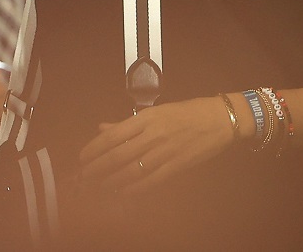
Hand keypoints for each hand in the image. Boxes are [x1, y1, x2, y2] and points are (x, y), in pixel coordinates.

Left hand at [77, 97, 235, 194]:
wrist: (219, 119)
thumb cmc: (188, 112)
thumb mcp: (156, 111)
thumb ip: (128, 123)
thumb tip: (103, 128)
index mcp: (147, 118)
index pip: (113, 135)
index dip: (95, 148)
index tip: (84, 156)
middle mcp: (153, 135)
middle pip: (119, 155)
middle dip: (99, 168)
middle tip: (86, 175)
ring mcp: (165, 151)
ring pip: (132, 170)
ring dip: (113, 180)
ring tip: (101, 185)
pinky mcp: (177, 165)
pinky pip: (151, 180)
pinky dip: (136, 188)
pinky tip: (124, 191)